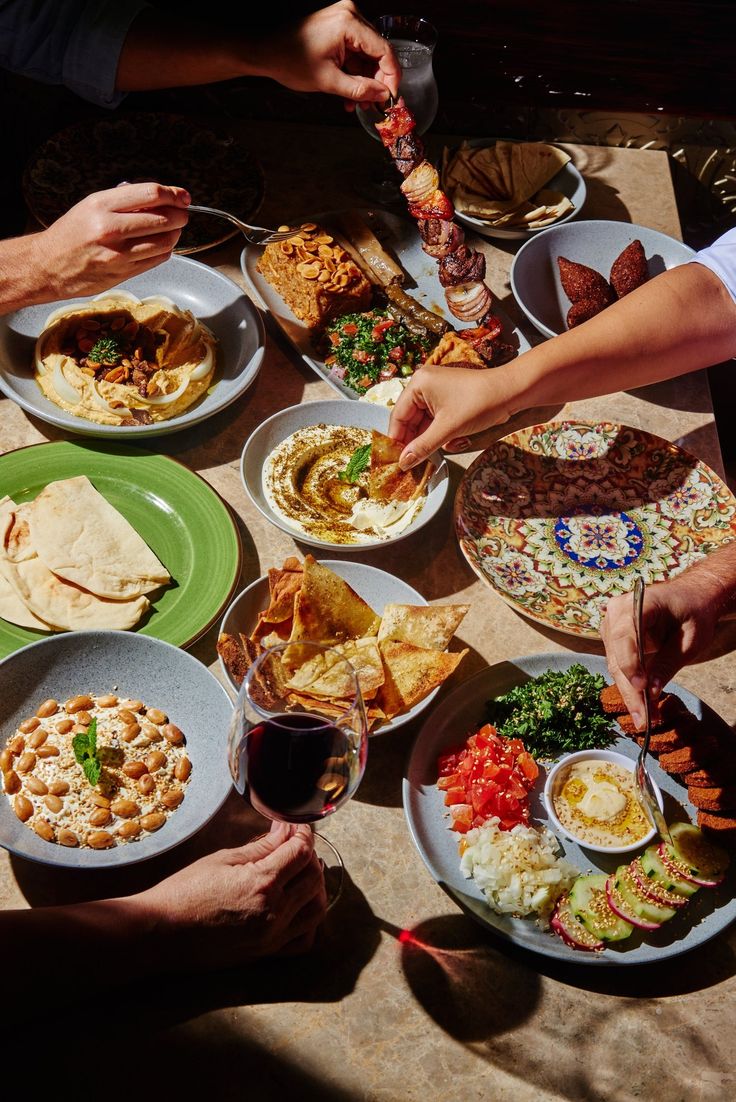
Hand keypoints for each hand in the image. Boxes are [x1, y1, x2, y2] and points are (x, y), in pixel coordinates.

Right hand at [33, 183, 190, 298]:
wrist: (48, 265)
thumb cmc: (71, 234)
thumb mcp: (91, 206)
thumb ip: (124, 202)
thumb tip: (161, 198)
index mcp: (101, 206)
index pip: (150, 194)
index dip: (173, 194)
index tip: (183, 196)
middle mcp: (110, 229)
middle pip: (163, 219)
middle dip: (180, 215)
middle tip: (183, 214)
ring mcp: (118, 254)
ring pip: (164, 242)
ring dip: (175, 235)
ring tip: (173, 230)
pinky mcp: (123, 273)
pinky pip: (156, 260)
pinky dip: (164, 251)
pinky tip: (159, 246)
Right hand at [136, 821, 326, 968]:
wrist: (160, 932)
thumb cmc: (185, 891)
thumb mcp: (223, 859)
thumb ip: (261, 846)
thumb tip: (285, 830)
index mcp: (262, 883)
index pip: (301, 852)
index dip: (303, 833)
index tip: (296, 826)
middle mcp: (274, 912)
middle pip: (314, 877)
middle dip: (310, 855)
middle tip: (295, 844)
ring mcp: (272, 937)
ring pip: (316, 908)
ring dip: (315, 886)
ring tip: (300, 872)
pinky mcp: (265, 953)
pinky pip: (303, 940)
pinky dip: (309, 921)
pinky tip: (298, 906)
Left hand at [260, 2, 400, 107]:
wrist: (266, 52)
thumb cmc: (290, 60)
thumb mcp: (328, 81)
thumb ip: (360, 90)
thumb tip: (382, 95)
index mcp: (349, 23)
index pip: (384, 51)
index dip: (391, 78)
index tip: (391, 98)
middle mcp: (350, 16)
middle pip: (378, 53)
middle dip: (377, 82)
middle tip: (374, 104)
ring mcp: (344, 20)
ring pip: (368, 56)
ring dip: (365, 81)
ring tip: (359, 103)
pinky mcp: (339, 28)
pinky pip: (356, 53)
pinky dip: (355, 73)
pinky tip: (351, 93)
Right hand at [388, 365, 514, 468]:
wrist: (511, 392)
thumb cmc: (479, 404)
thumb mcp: (448, 429)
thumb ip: (423, 447)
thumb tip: (403, 463)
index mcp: (418, 384)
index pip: (398, 416)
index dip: (397, 440)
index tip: (397, 461)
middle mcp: (424, 385)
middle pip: (410, 420)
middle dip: (416, 441)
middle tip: (415, 463)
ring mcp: (436, 391)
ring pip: (424, 423)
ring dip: (431, 439)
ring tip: (438, 453)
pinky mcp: (448, 399)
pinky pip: (436, 420)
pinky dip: (441, 433)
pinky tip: (453, 443)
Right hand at [600, 576, 723, 727]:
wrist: (691, 597)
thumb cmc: (694, 612)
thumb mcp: (690, 639)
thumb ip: (669, 662)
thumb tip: (651, 692)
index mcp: (638, 602)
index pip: (625, 635)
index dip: (630, 663)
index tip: (642, 688)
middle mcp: (617, 612)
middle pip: (616, 655)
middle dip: (630, 690)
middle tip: (643, 718)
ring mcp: (613, 626)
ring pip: (615, 665)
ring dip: (629, 693)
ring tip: (645, 718)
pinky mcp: (615, 640)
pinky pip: (620, 666)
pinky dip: (631, 686)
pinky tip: (642, 706)